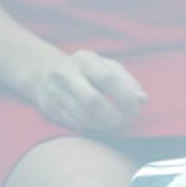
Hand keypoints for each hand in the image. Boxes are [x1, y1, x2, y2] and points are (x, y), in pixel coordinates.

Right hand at [19, 48, 144, 133]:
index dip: (125, 97)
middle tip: (123, 122)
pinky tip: (95, 124)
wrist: (43, 72)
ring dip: (102, 125)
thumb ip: (127, 82)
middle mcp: (67, 72)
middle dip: (112, 116)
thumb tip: (143, 99)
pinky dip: (89, 127)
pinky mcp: (49, 107)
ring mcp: (55, 90)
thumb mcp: (105, 68)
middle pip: (93, 101)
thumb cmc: (85, 71)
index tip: (135, 109)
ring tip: (111, 124)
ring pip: (83, 116)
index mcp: (85, 59)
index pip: (109, 78)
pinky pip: (74, 123)